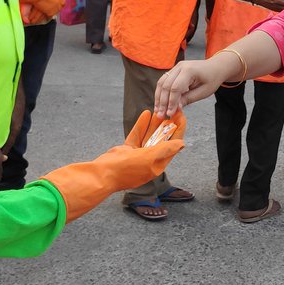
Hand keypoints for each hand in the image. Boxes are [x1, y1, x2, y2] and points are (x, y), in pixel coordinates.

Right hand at [42, 111, 186, 221]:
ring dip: (155, 124)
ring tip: (160, 110)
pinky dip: (141, 125)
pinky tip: (146, 114)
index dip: (179, 130)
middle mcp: (150, 160)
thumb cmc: (125, 169)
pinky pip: (137, 136)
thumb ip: (165, 149)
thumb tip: (182, 144)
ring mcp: (138, 156)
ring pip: (149, 136)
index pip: (173, 145)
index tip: (182, 116)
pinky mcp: (127, 150)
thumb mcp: (148, 158)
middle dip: (167, 125)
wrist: (101, 175)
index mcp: (158, 165)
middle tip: (172, 109)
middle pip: (162, 139)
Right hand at [155, 58, 232, 115]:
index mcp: (189, 70)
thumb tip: (175, 108)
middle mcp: (180, 66)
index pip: (175, 88)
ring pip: (161, 82)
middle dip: (162, 101)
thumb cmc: (212, 79)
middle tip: (161, 115)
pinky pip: (164, 81)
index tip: (169, 113)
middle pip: (166, 85)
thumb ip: (188, 99)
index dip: (171, 102)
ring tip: (157, 110)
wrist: (216, 67)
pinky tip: (160, 103)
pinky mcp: (174, 70)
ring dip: (158, 97)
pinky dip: (161, 92)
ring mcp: (176, 67)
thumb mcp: (203, 92)